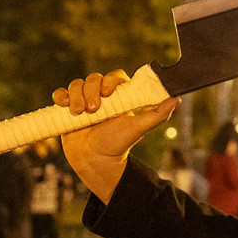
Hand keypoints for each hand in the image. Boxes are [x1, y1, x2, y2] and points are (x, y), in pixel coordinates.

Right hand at [51, 70, 176, 202]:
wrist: (95, 161)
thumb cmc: (118, 145)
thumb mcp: (137, 129)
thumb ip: (156, 115)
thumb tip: (177, 98)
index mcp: (120, 96)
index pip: (116, 76)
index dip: (110, 81)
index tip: (108, 94)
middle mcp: (102, 96)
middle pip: (93, 78)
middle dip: (90, 91)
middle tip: (94, 110)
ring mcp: (84, 101)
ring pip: (76, 84)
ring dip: (75, 95)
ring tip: (79, 114)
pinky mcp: (68, 108)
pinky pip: (61, 94)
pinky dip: (60, 95)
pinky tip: (63, 105)